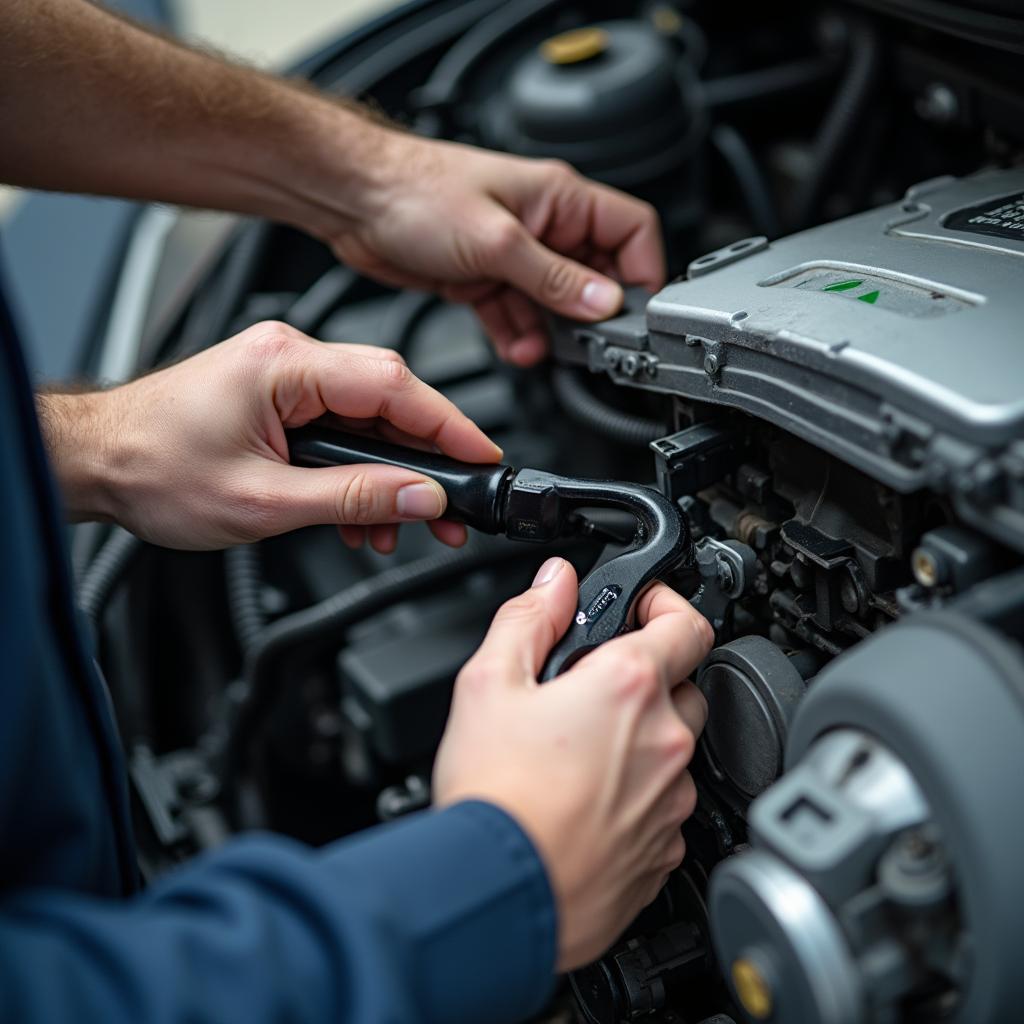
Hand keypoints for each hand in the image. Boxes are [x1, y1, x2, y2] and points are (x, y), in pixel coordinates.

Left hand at [43, 321, 500, 550]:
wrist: (97, 464)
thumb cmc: (152, 468)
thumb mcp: (263, 500)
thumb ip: (353, 498)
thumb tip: (421, 496)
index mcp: (284, 364)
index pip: (394, 385)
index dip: (449, 425)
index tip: (482, 460)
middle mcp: (287, 358)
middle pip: (389, 399)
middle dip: (426, 459)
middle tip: (451, 510)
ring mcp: (283, 375)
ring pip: (367, 419)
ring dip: (390, 474)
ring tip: (399, 526)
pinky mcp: (278, 397)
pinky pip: (339, 429)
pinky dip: (358, 471)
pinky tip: (362, 513)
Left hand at [328, 135, 665, 365]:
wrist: (354, 198)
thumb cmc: (416, 190)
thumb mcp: (497, 242)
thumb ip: (554, 278)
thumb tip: (602, 302)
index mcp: (559, 197)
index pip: (631, 232)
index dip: (642, 274)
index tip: (634, 314)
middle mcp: (542, 224)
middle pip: (594, 275)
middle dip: (591, 313)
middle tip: (589, 345)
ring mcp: (513, 252)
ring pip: (553, 302)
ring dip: (551, 330)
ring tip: (545, 349)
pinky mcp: (484, 276)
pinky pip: (516, 312)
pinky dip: (518, 333)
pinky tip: (516, 348)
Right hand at [432, 558, 712, 969]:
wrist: (497, 896)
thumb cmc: (494, 794)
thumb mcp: (488, 682)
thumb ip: (529, 617)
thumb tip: (556, 581)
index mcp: (627, 686)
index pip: (687, 622)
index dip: (665, 605)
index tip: (642, 610)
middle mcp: (664, 740)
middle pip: (685, 686)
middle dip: (648, 678)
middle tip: (594, 689)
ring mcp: (670, 800)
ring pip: (676, 750)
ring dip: (643, 739)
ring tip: (580, 753)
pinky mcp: (664, 850)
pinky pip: (666, 805)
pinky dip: (639, 794)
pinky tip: (587, 800)